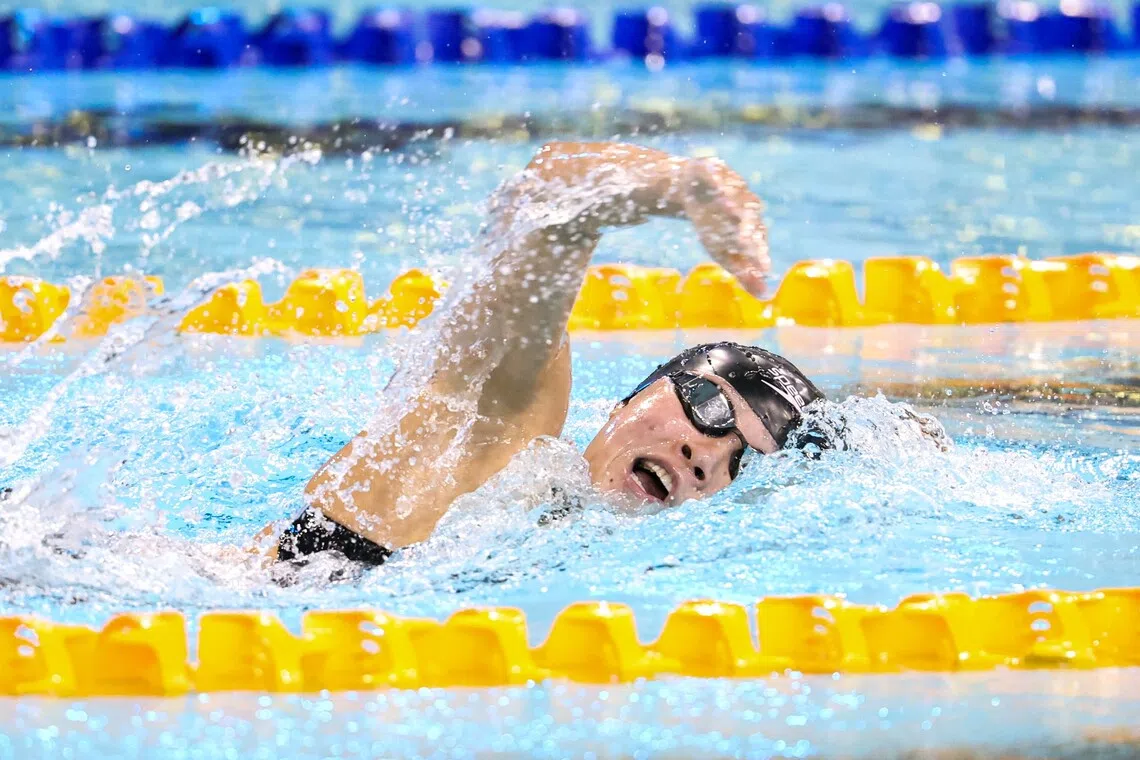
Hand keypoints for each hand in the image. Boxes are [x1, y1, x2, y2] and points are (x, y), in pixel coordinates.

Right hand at [677, 157, 770, 296]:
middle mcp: (745, 205)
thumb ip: (745, 273)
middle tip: (748, 245)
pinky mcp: (712, 170)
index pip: (757, 242)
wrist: (693, 190)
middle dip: (748, 230)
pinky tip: (715, 188)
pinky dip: (716, 181)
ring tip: (733, 213)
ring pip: (735, 196)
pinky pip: (714, 175)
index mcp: (750, 226)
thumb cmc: (713, 225)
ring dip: (734, 204)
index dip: (759, 254)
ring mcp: (730, 186)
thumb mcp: (725, 252)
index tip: (764, 269)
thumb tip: (764, 296)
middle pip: (749, 219)